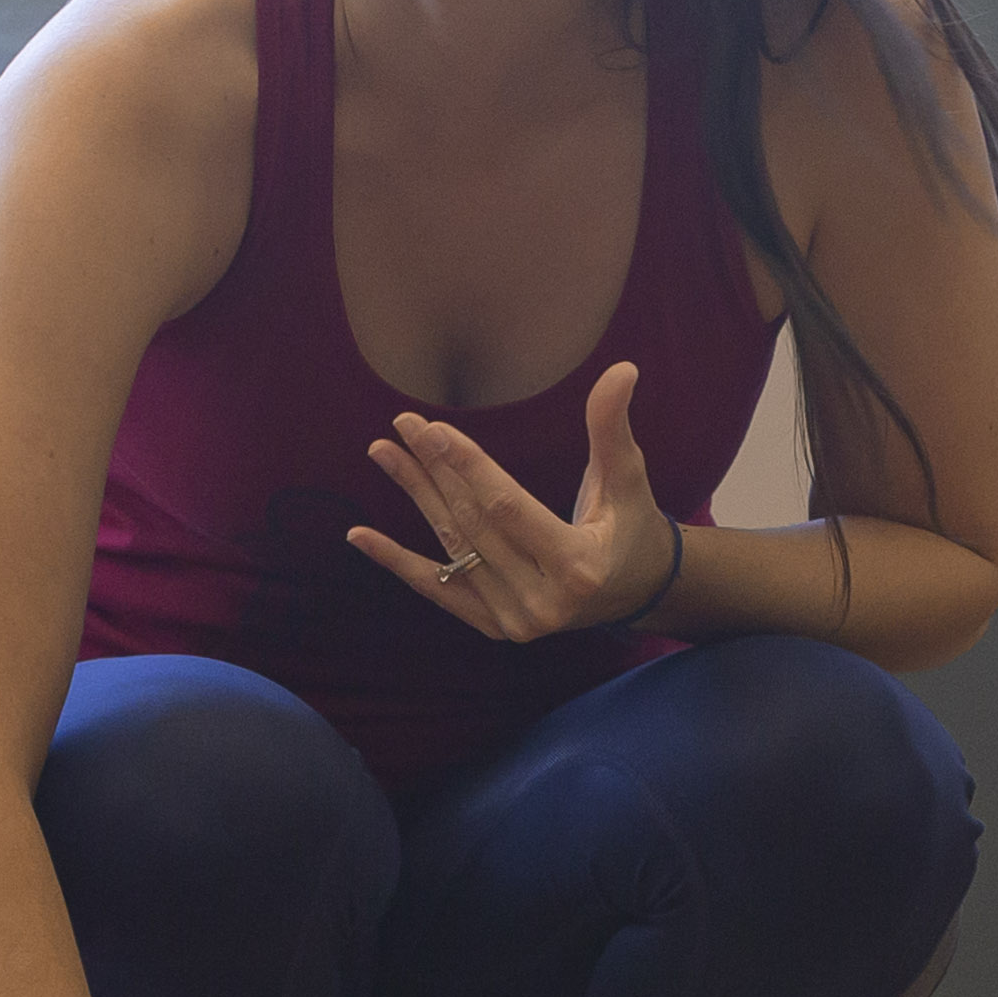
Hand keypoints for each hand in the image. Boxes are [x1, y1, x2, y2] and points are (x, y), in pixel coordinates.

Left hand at [347, 363, 677, 641]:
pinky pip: (439, 589)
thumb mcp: (627, 479)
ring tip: (384, 452)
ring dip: (416, 497)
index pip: (507, 508)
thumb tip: (623, 369)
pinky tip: (359, 536)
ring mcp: (515, 621)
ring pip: (454, 547)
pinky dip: (397, 562)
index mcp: (577, 566)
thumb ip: (613, 427)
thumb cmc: (634, 527)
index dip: (468, 467)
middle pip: (473, 524)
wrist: (638, 593)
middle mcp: (543, 602)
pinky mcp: (495, 628)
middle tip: (403, 426)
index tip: (432, 430)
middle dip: (435, 470)